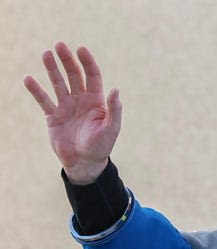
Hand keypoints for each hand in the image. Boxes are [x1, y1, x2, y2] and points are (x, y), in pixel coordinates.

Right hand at [24, 42, 121, 183]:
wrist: (84, 163)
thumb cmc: (101, 147)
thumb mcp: (111, 129)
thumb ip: (115, 110)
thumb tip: (116, 89)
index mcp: (96, 101)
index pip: (92, 76)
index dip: (87, 62)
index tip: (81, 49)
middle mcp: (81, 100)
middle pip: (73, 75)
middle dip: (67, 60)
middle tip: (59, 45)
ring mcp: (66, 106)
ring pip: (58, 83)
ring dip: (51, 68)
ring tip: (46, 54)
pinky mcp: (53, 116)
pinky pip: (43, 100)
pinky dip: (36, 90)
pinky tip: (28, 78)